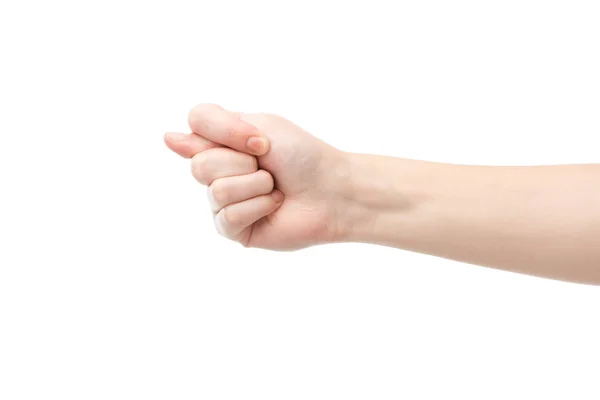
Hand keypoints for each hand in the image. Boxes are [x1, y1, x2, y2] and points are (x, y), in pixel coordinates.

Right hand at [164, 104, 348, 249]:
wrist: (332, 190)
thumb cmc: (302, 156)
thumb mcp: (260, 126)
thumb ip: (212, 128)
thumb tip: (168, 139)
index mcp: (223, 141)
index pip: (194, 124)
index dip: (226, 132)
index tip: (259, 141)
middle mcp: (218, 171)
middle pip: (200, 165)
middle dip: (243, 164)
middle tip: (268, 166)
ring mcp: (224, 201)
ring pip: (216, 191)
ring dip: (255, 186)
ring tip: (275, 188)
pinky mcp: (234, 229)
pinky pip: (227, 216)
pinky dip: (258, 207)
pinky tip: (274, 206)